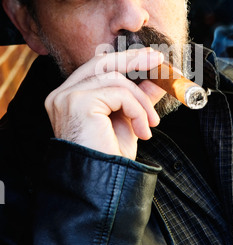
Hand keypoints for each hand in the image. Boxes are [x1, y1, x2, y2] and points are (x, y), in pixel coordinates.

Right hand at [44, 48, 165, 159]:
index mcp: (70, 97)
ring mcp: (67, 97)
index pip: (97, 68)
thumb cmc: (109, 157)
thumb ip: (138, 97)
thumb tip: (156, 78)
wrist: (101, 185)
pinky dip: (136, 110)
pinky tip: (141, 130)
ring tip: (150, 123)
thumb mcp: (128, 120)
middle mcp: (62, 94)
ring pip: (115, 79)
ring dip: (140, 101)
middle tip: (158, 60)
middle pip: (102, 63)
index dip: (125, 59)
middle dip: (133, 60)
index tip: (150, 58)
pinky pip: (119, 93)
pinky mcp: (78, 102)